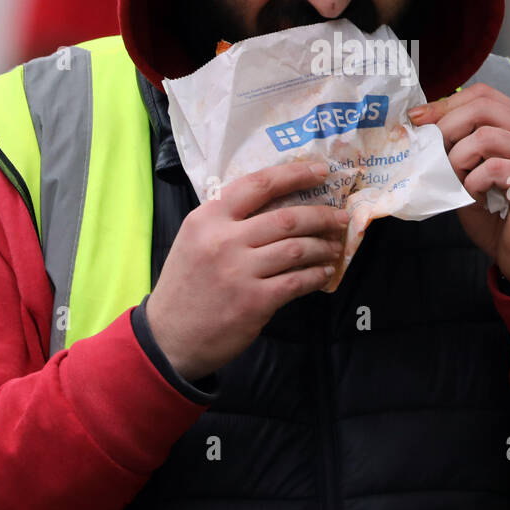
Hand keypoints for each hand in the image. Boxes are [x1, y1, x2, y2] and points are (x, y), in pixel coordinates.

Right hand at [146, 160, 349, 381]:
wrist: (169, 337)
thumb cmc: (186, 285)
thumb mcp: (194, 240)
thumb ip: (227, 220)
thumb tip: (277, 204)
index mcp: (208, 218)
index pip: (258, 184)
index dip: (295, 174)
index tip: (320, 171)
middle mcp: (223, 240)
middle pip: (287, 218)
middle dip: (321, 216)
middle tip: (340, 217)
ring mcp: (240, 271)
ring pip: (297, 249)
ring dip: (322, 246)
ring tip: (334, 246)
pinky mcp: (254, 301)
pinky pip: (297, 281)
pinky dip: (316, 275)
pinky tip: (323, 273)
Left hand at [409, 84, 509, 289]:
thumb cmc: (500, 217)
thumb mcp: (474, 174)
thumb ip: (458, 149)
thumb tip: (421, 128)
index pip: (483, 95)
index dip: (447, 103)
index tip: (418, 118)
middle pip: (483, 108)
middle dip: (446, 127)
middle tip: (432, 152)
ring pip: (484, 137)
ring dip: (458, 160)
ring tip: (457, 181)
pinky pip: (492, 169)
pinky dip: (472, 183)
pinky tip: (475, 197)